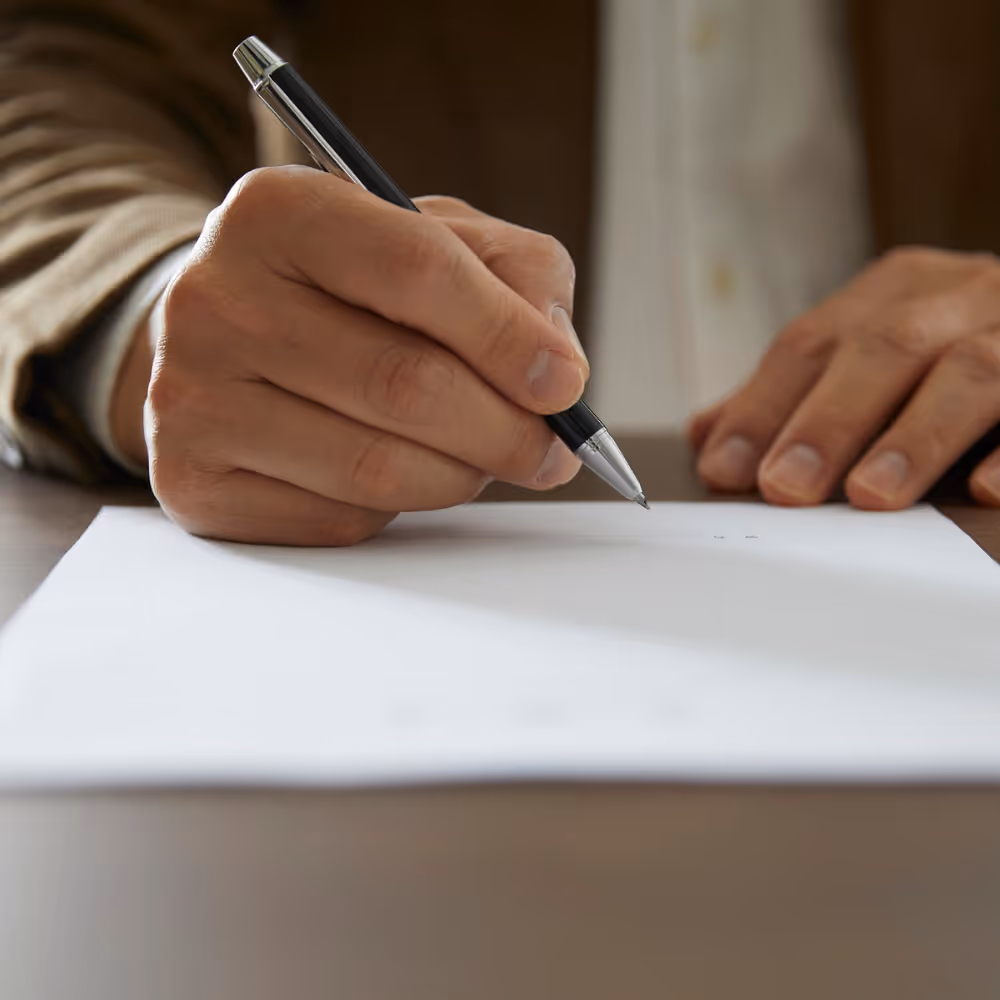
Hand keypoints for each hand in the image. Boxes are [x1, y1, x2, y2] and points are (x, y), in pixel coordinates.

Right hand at [115, 167, 587, 543]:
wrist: (229, 338)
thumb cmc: (350, 290)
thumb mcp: (438, 241)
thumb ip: (516, 277)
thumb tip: (558, 367)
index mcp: (279, 211)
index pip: (419, 271)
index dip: (510, 338)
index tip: (567, 387)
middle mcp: (215, 298)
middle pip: (403, 384)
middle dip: (505, 430)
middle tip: (550, 451)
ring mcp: (189, 396)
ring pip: (375, 467)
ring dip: (460, 476)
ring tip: (480, 458)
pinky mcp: (192, 481)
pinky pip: (337, 519)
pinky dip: (396, 510)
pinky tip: (397, 474)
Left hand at [688, 247, 999, 509]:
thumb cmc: (951, 352)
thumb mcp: (869, 360)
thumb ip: (793, 397)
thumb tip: (706, 436)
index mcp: (897, 291)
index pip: (811, 343)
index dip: (763, 405)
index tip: (723, 466)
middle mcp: (961, 295)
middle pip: (885, 348)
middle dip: (829, 421)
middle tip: (785, 486)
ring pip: (970, 372)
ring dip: (916, 437)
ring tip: (869, 494)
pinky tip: (983, 489)